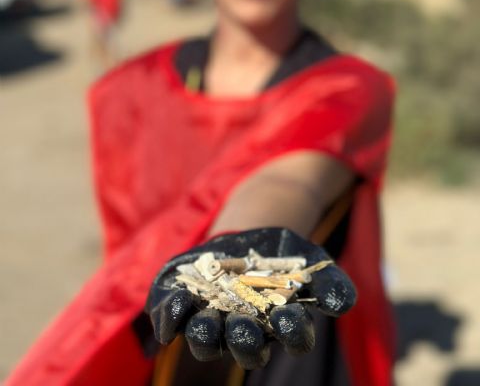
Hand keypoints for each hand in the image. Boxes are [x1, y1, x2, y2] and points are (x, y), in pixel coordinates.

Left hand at [145, 228, 355, 369]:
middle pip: (247, 348)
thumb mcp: (311, 260)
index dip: (292, 333)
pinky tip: (176, 303)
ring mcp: (213, 320)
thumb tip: (343, 304)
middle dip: (245, 341)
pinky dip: (172, 314)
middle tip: (244, 329)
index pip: (292, 338)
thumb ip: (331, 282)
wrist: (248, 236)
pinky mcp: (184, 305)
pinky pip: (174, 317)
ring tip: (205, 320)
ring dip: (205, 333)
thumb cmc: (284, 257)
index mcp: (281, 326)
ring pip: (207, 340)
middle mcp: (246, 332)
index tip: (290, 319)